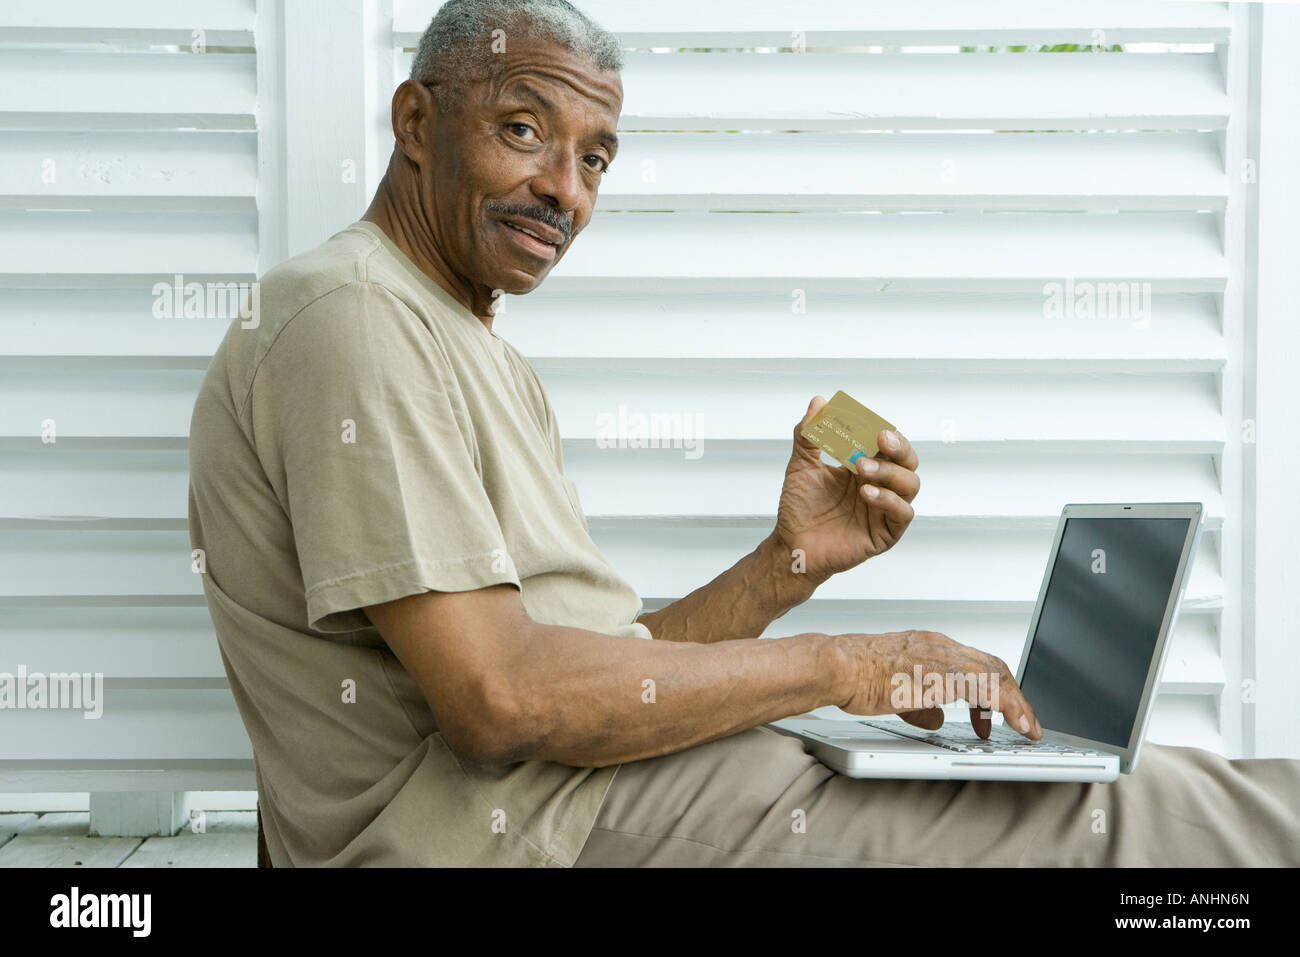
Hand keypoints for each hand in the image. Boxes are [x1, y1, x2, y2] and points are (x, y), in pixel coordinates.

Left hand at [773, 395, 920, 586]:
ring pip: (910, 484)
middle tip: (881, 438)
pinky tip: (866, 493)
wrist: (791, 544)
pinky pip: (903, 513)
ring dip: (891, 472)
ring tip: (862, 468)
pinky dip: (888, 500)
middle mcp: (881, 485)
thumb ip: (809, 435)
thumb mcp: (802, 466)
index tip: (870, 422)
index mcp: (866, 467)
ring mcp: (886, 509)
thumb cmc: (799, 508)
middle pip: (908, 460)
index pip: (887, 443)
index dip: (884, 431)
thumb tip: (818, 401)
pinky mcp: (887, 533)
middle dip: (899, 447)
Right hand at [832, 629, 1041, 739]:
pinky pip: (988, 688)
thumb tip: (936, 719)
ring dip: (1017, 703)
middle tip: (1024, 720)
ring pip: (996, 675)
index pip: (975, 662)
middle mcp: (941, 647)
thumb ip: (921, 706)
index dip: (995, 687)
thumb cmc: (855, 675)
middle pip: (993, 666)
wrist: (838, 667)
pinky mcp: (943, 675)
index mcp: (929, 646)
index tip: (1001, 710)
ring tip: (1027, 726)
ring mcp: (943, 658)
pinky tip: (1014, 722)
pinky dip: (1007, 706)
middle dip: (1014, 695)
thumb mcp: (895, 693)